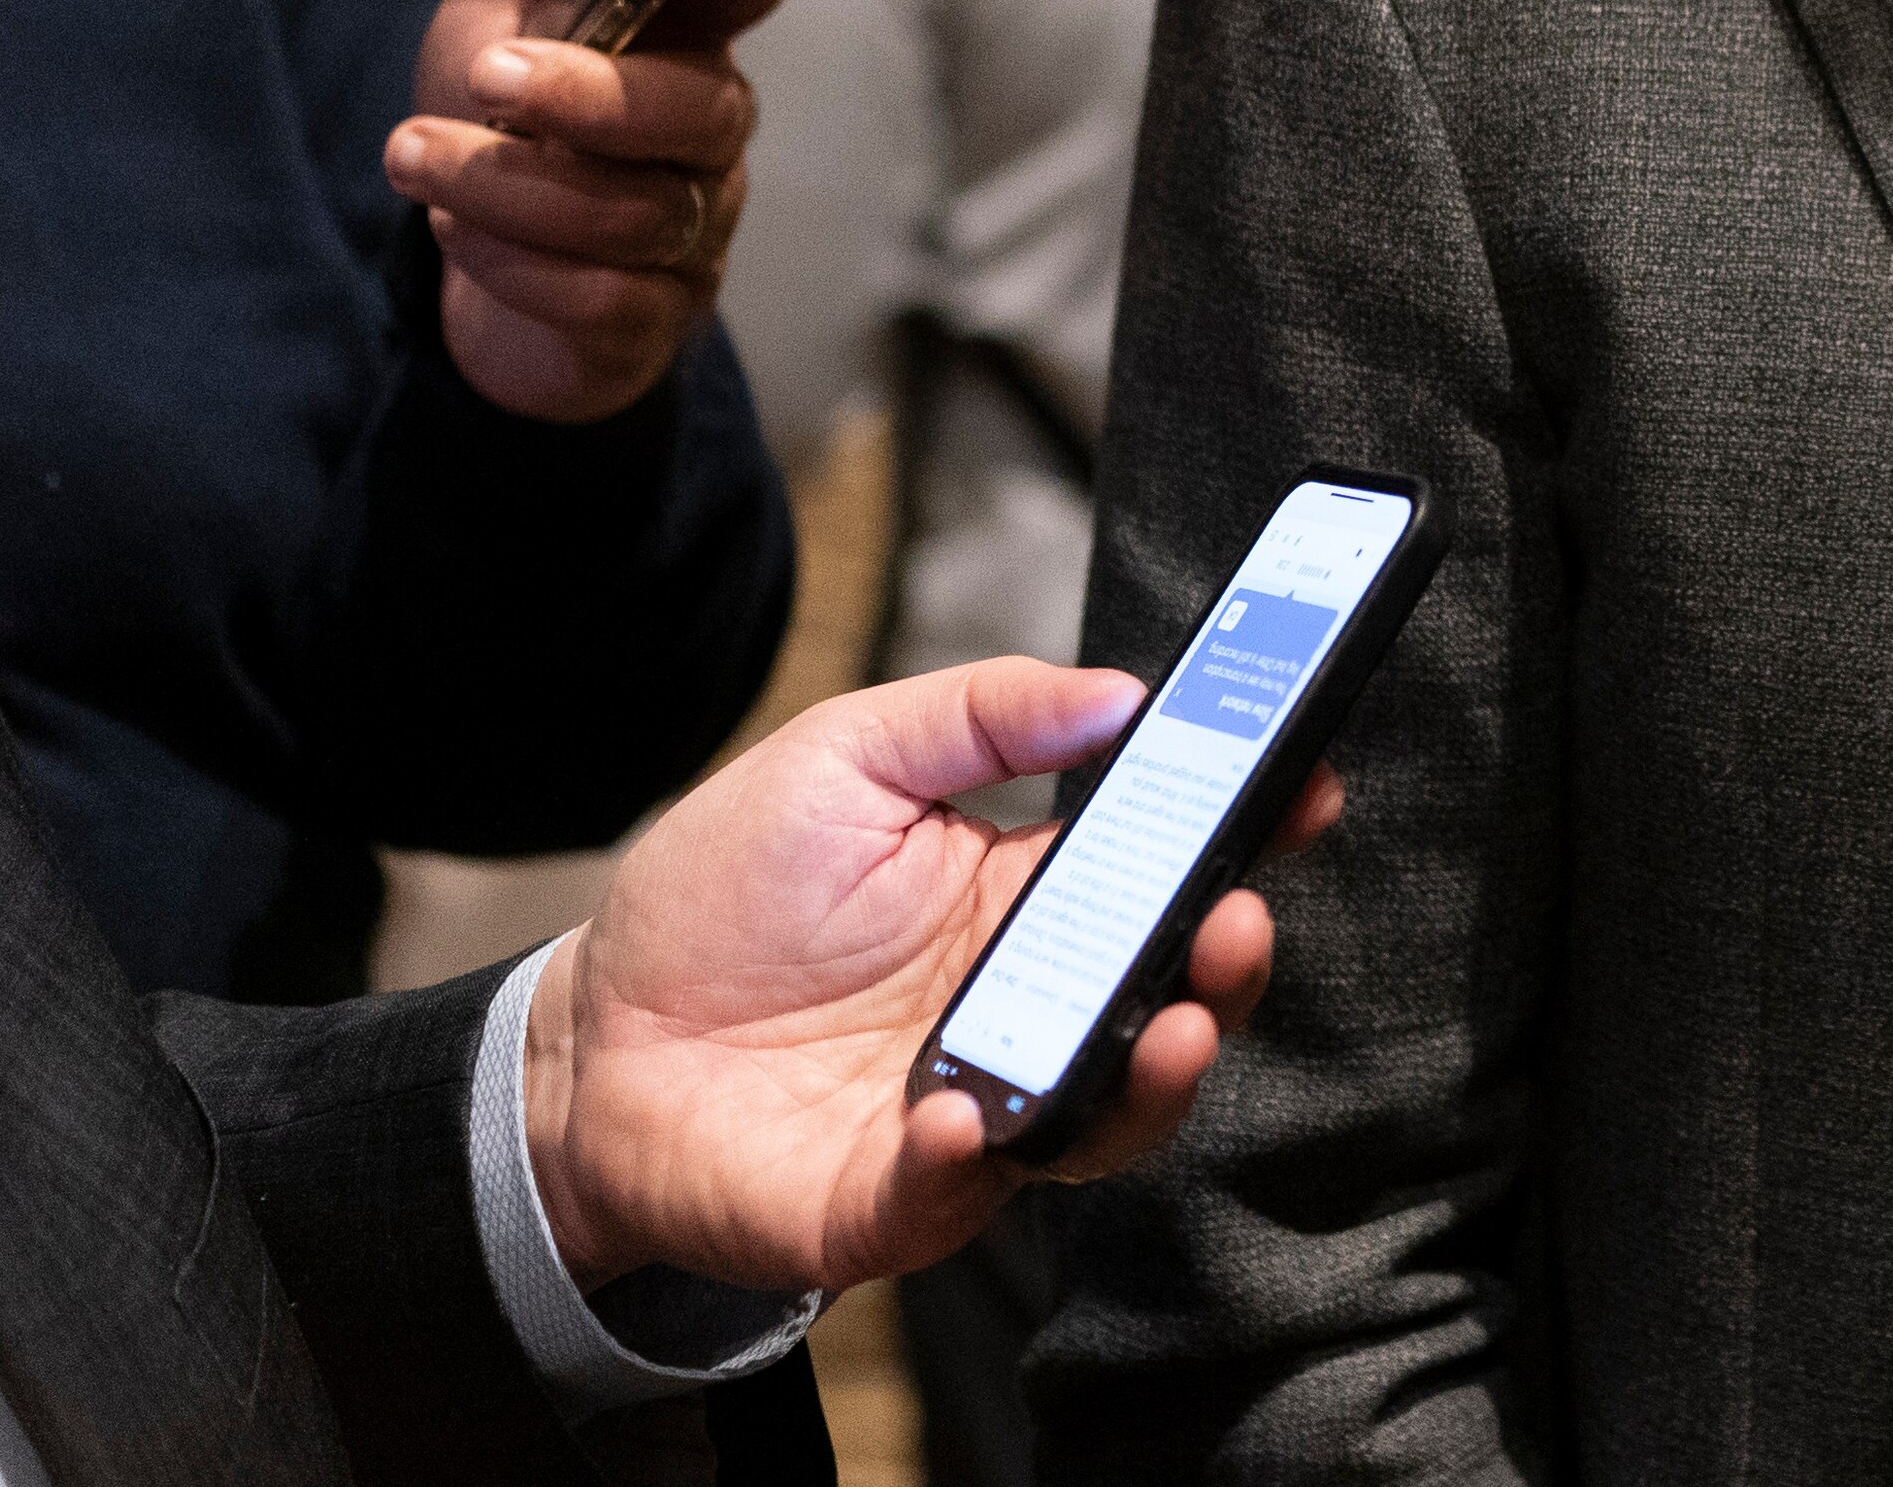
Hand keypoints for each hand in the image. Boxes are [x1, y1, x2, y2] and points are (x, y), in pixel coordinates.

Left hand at [392, 0, 797, 422]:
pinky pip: (602, 296)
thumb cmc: (506, 116)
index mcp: (687, 30)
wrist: (466, 269)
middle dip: (586, 92)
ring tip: (411, 155)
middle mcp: (710, 126)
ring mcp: (693, 228)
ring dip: (507, 183)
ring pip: (635, 210)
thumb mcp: (508, 1)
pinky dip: (510, 264)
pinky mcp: (652, 318)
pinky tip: (455, 232)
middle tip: (480, 74)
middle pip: (701, 106)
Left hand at [523, 657, 1342, 1291]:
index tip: (1305, 785)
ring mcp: (976, 1106)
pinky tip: (956, 1114)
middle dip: (1232, 962)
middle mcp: (1028, 1007)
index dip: (1251, 830)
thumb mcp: (843, 756)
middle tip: (1241, 919)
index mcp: (1030, 897)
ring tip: (1173, 1022)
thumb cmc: (723, 895)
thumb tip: (1121, 692)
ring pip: (1111, 1113)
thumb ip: (979, 713)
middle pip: (1172, 995)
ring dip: (1159, 1076)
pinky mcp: (893, 1199)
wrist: (587, 1039)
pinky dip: (971, 1161)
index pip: (1171, 867)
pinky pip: (960, 1196)